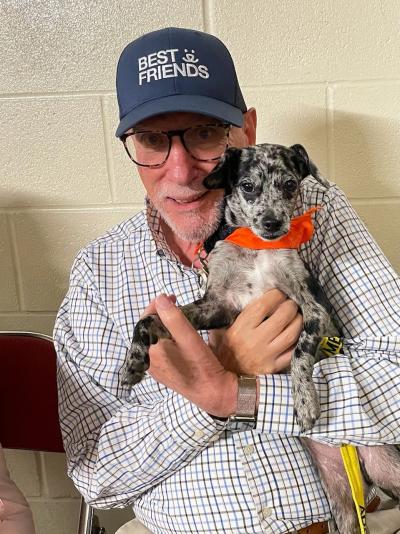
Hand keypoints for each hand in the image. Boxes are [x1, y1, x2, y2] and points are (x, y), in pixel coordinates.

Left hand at [145, 295, 237, 417]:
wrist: (214, 393)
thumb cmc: (203, 367)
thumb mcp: (190, 339)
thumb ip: (173, 318)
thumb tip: (160, 299)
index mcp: (150, 351)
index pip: (145, 321)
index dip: (156, 306)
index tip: (170, 296)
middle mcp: (148, 361)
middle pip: (148, 330)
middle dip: (160, 314)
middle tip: (176, 303)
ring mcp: (154, 368)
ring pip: (153, 339)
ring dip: (163, 325)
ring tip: (178, 316)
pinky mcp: (162, 372)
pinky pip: (158, 349)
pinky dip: (166, 337)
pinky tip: (177, 334)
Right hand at [209, 289, 301, 374]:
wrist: (221, 380)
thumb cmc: (222, 350)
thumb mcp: (221, 330)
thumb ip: (231, 314)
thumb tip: (243, 295)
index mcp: (240, 329)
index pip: (263, 306)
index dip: (275, 296)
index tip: (279, 292)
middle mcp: (254, 341)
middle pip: (281, 318)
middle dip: (290, 306)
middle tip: (291, 302)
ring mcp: (266, 356)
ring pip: (291, 334)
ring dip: (298, 321)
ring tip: (297, 315)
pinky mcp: (274, 368)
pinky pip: (293, 352)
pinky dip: (299, 341)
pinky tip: (298, 334)